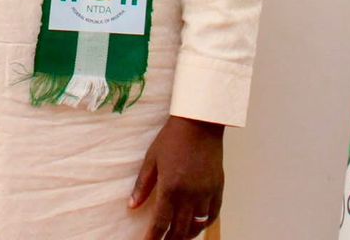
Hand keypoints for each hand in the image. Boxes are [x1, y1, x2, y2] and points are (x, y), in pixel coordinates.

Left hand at [128, 116, 223, 237]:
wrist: (199, 122)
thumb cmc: (172, 138)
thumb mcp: (152, 159)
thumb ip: (142, 185)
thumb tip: (132, 206)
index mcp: (170, 187)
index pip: (161, 222)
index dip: (153, 237)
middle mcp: (189, 194)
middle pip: (180, 229)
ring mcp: (206, 192)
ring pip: (197, 225)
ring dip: (187, 234)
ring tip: (178, 237)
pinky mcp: (218, 188)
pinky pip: (213, 214)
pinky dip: (205, 224)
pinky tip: (197, 225)